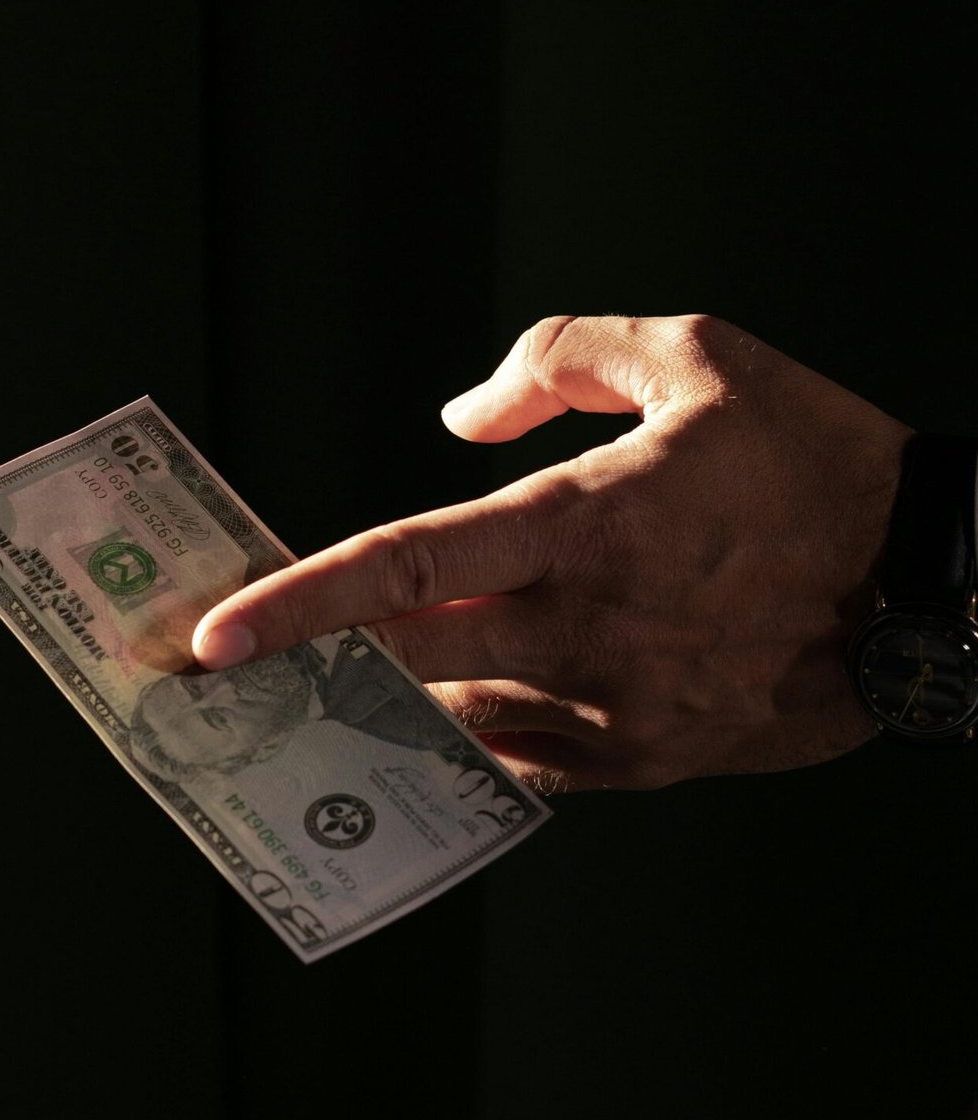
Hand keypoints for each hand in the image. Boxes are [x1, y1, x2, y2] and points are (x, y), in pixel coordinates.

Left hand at [191, 315, 910, 790]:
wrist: (937, 583)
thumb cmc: (816, 457)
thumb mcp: (698, 354)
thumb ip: (559, 361)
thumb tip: (457, 417)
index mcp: (588, 523)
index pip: (408, 567)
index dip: (299, 602)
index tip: (212, 638)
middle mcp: (591, 629)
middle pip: (408, 664)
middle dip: (312, 669)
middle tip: (233, 677)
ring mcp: (622, 711)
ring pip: (460, 721)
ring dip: (394, 702)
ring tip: (338, 684)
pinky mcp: (652, 762)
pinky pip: (527, 765)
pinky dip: (479, 734)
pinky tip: (456, 707)